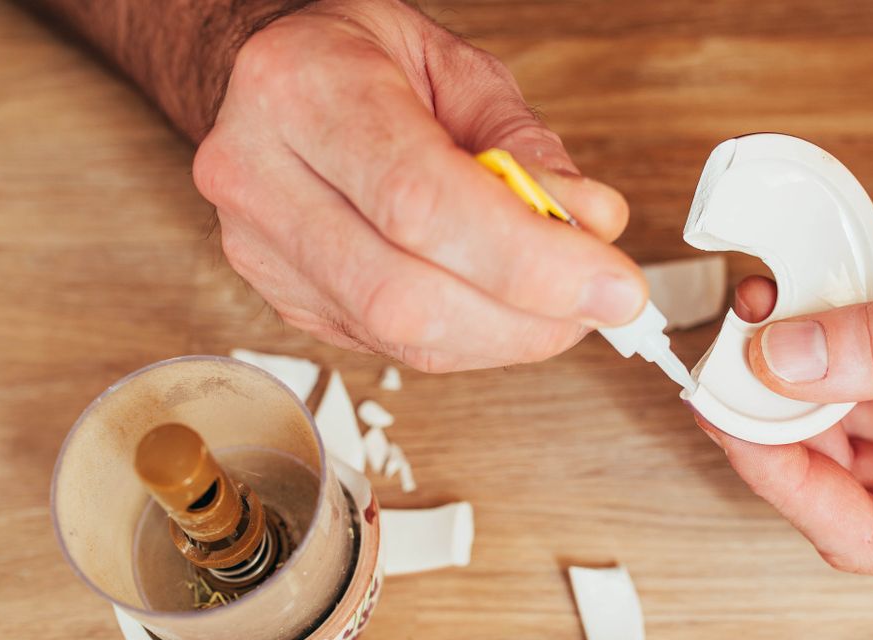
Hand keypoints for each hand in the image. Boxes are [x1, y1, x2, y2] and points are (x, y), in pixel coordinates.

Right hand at [192, 0, 642, 370]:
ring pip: (398, 336)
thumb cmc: (358, 60)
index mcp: (303, 91)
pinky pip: (391, 345)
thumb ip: (523, 144)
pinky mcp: (285, 298)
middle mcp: (262, 177)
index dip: (529, 261)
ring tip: (564, 307)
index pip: (421, 203)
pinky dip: (469, 339)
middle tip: (603, 303)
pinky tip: (505, 311)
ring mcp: (262, 250)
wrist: (266, 77)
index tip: (611, 285)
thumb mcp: (454, 68)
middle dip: (528, 317)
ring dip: (506, 337)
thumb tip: (589, 223)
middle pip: (406, 293)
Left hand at [696, 222, 872, 597]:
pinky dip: (820, 363)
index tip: (728, 422)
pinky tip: (792, 325)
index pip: (866, 533)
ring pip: (839, 443)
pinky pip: (855, 401)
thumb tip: (786, 362)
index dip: (784, 480)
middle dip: (781, 423)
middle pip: (840, 489)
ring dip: (793, 386)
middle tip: (726, 368)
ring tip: (759, 328)